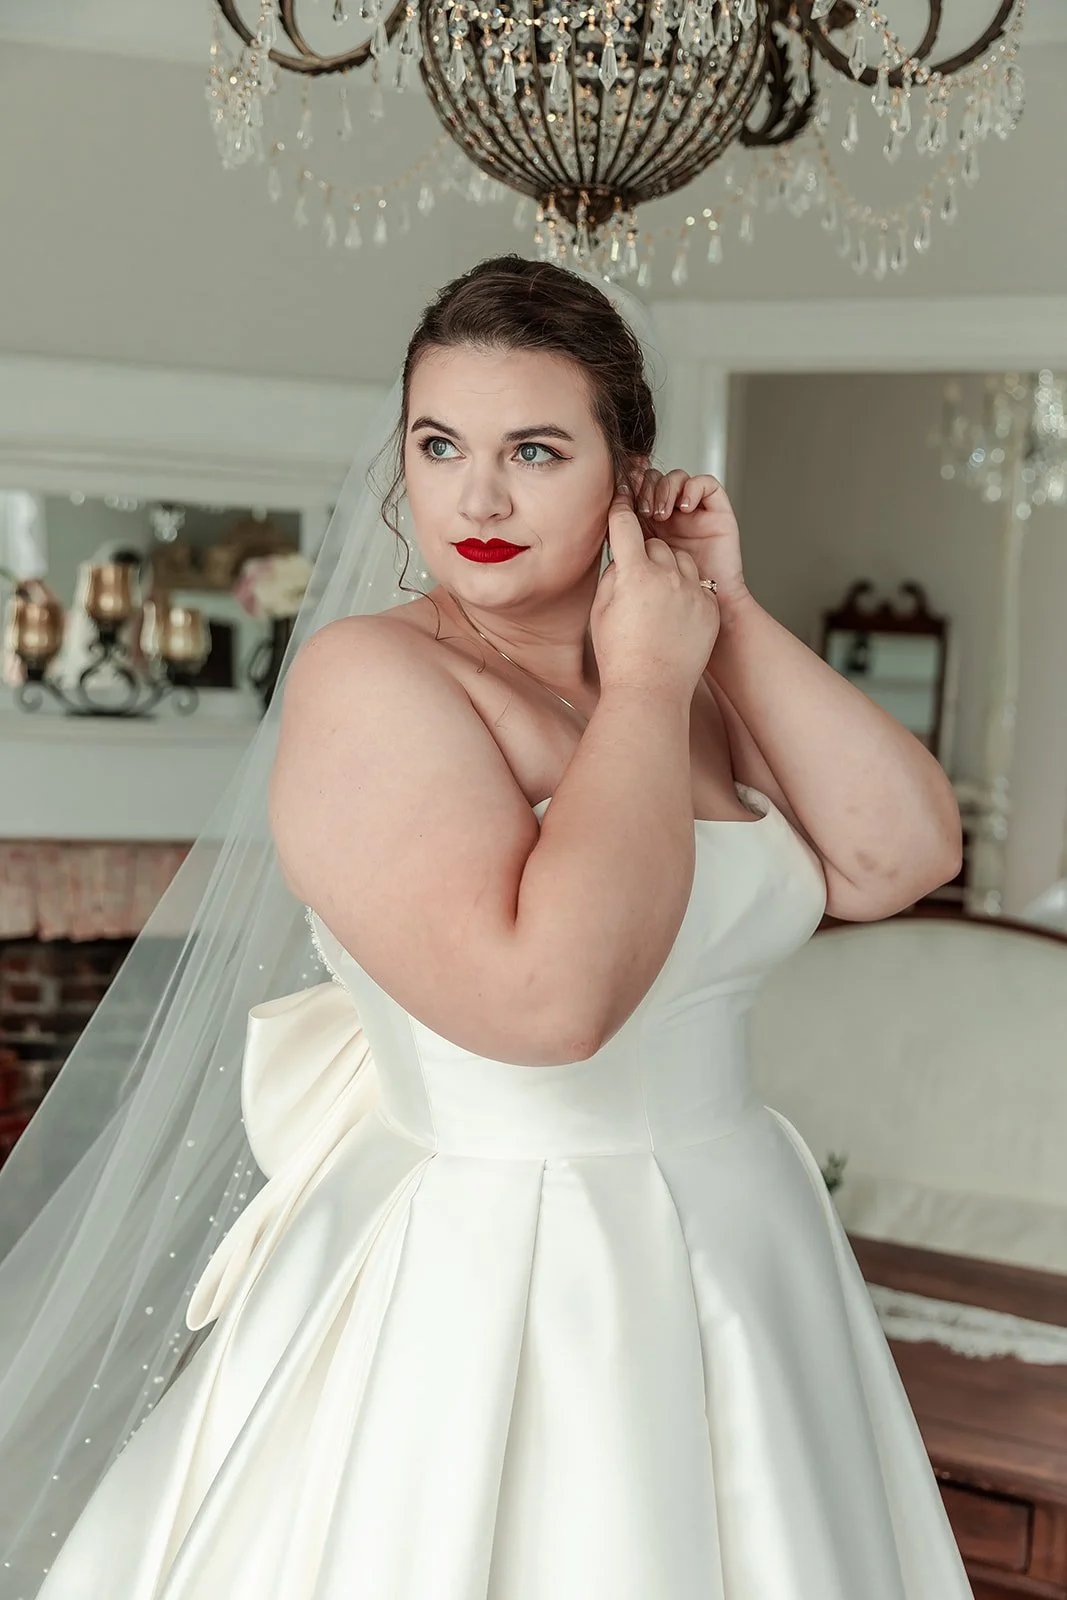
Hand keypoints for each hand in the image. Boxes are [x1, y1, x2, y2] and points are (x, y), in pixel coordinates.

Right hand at [590, 485, 719, 702]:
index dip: (620, 509)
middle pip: (655, 545)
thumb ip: (614, 574)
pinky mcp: (710, 608)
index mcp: (636, 574)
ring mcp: (693, 591)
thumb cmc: (620, 656)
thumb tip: (624, 555)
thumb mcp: (602, 609)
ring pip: (680, 560)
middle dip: (644, 554)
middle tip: (635, 578)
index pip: (626, 524)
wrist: (651, 691)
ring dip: (668, 569)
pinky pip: (698, 584)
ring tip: (656, 599)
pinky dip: (686, 590)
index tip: (620, 501)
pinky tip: (673, 613)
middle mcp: (668, 576)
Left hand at [633, 466, 747, 608]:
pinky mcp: (719, 513)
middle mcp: (671, 517)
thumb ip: (622, 556)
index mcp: (649, 529)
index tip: (619, 496)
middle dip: (645, 489)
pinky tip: (684, 508)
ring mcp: (695, 513)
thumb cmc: (676, 606)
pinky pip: (707, 484)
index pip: (635, 494)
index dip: (628, 490)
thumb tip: (605, 534)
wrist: (712, 619)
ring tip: (662, 514)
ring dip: (665, 489)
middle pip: (654, 480)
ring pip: (677, 478)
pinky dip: (693, 488)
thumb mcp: (639, 578)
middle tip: (642, 510)